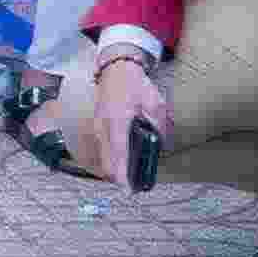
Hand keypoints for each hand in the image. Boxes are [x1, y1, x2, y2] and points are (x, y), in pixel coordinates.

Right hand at [72, 51, 171, 186]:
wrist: (116, 67)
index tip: (127, 189)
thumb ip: (159, 126)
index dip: (122, 173)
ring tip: (127, 179)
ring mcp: (97, 125)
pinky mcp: (96, 125)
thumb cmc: (136, 84)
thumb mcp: (155, 103)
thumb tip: (161, 145)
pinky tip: (119, 164)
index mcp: (118, 119)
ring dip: (113, 169)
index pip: (118, 151)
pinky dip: (109, 159)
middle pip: (106, 160)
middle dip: (117, 177)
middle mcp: (104, 124)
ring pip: (102, 156)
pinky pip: (101, 148)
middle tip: (132, 188)